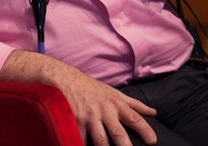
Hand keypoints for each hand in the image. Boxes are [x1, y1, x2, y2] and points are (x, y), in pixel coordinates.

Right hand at [1, 50, 156, 145]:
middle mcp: (104, 111)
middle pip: (118, 133)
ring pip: (100, 140)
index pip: (135, 119)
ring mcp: (89, 116)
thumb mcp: (114, 92)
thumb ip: (134, 104)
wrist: (64, 78)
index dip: (146, 131)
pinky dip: (82, 144)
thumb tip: (153, 112)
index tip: (153, 142)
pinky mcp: (75, 120)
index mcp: (116, 104)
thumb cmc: (91, 87)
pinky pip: (81, 138)